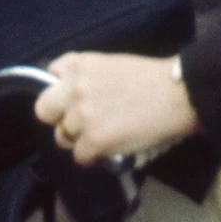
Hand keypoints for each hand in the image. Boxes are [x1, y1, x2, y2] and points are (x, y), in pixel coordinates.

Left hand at [32, 51, 196, 166]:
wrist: (176, 94)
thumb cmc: (150, 79)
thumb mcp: (111, 65)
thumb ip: (88, 78)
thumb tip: (76, 97)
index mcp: (79, 64)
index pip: (50, 75)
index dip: (62, 90)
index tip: (74, 98)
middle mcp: (74, 87)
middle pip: (44, 110)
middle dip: (58, 117)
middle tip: (79, 124)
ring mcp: (82, 115)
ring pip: (62, 137)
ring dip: (79, 140)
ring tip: (101, 137)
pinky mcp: (94, 140)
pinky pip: (80, 156)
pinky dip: (93, 157)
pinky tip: (109, 150)